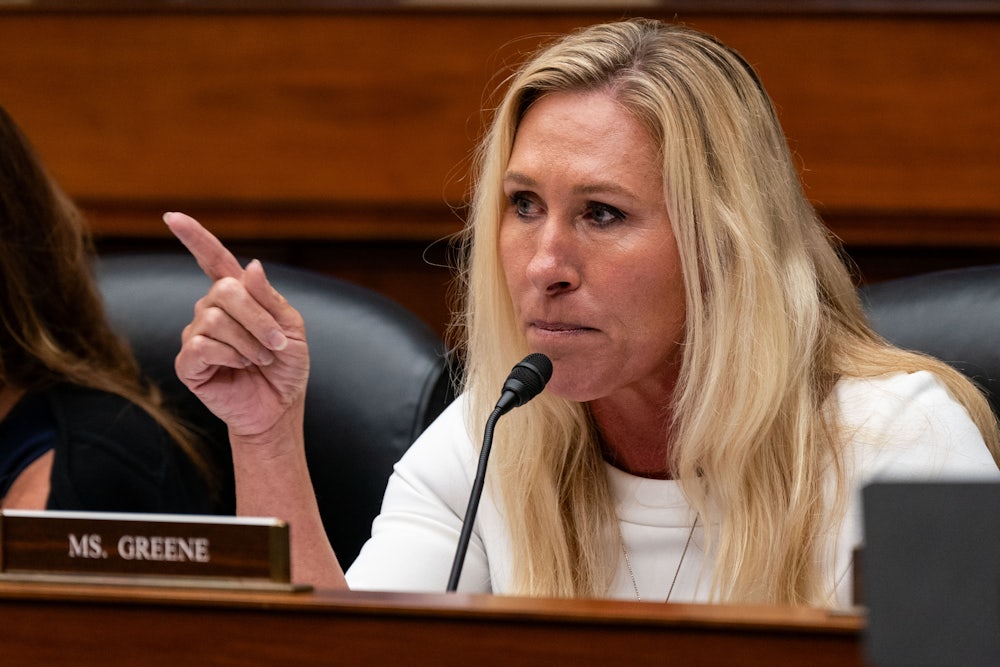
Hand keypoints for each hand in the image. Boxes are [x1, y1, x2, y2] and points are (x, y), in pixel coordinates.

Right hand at [165, 212, 309, 441]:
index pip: (213, 259)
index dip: (195, 237)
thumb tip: (250, 265)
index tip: (172, 216)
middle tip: (276, 344)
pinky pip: (203, 345)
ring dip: (249, 342)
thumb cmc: (286, 367)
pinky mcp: (188, 362)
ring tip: (260, 359)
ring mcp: (196, 334)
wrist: (279, 407)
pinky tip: (240, 367)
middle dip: (258, 318)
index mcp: (238, 296)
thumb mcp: (291, 328)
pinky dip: (230, 356)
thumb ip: (270, 298)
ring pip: (215, 319)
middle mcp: (211, 310)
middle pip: (224, 291)